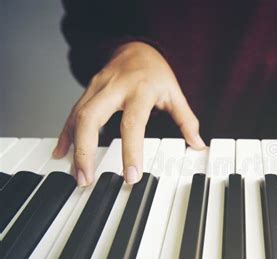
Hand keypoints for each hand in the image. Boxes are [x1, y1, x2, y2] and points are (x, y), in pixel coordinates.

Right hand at [53, 42, 204, 185]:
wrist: (136, 47)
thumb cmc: (156, 72)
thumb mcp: (175, 93)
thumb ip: (186, 120)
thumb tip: (198, 144)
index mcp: (140, 90)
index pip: (133, 123)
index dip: (131, 151)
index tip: (131, 176)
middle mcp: (114, 88)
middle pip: (92, 117)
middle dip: (86, 150)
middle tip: (87, 178)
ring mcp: (97, 88)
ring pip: (78, 116)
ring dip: (74, 147)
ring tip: (77, 174)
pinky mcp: (87, 91)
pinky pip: (73, 113)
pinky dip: (66, 134)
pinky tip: (62, 152)